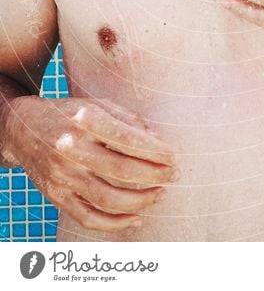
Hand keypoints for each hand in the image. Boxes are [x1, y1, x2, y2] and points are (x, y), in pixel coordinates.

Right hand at [5, 96, 177, 231]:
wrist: (23, 128)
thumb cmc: (69, 114)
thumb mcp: (97, 105)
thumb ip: (128, 120)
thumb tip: (157, 139)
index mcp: (85, 120)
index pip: (129, 140)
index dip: (157, 152)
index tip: (175, 156)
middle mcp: (71, 148)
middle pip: (122, 170)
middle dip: (155, 176)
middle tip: (174, 175)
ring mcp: (62, 175)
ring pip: (108, 198)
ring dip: (140, 201)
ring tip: (160, 193)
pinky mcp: (56, 195)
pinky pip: (88, 217)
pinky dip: (115, 224)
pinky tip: (136, 218)